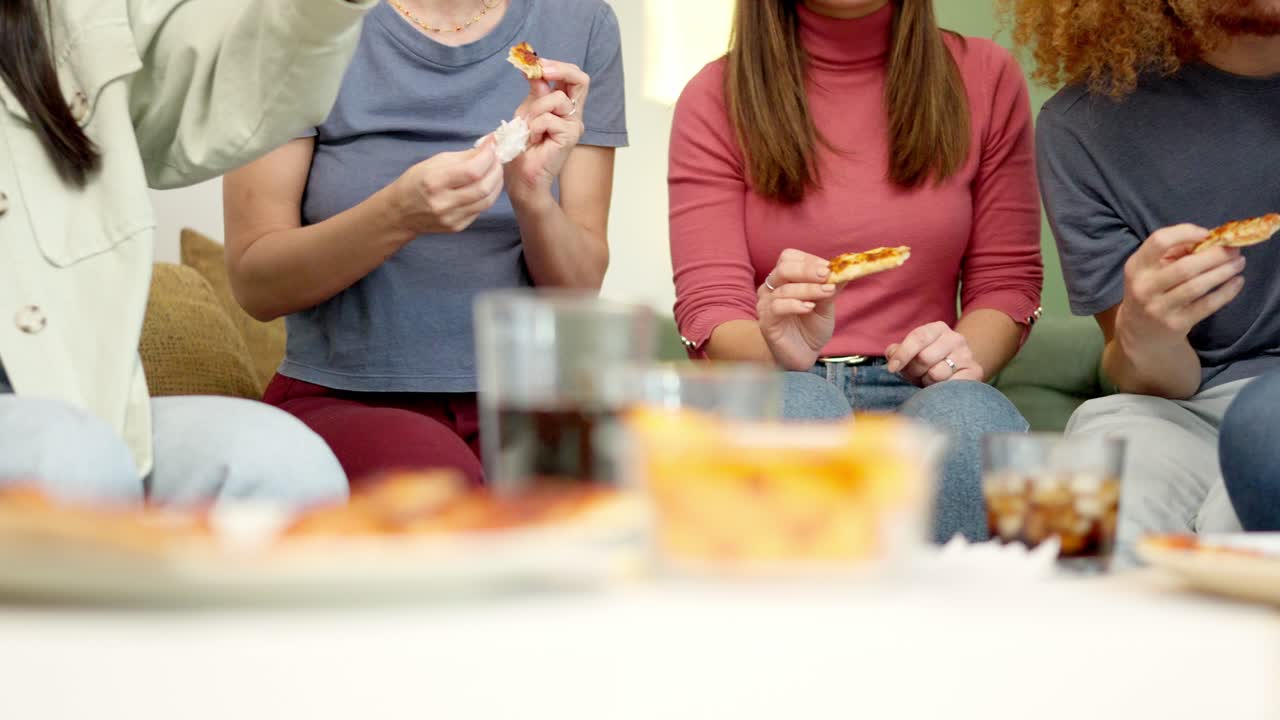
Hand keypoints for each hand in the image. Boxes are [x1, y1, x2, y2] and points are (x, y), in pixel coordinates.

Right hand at [390, 145, 502, 233]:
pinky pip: (481, 210)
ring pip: (487, 201)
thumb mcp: (434, 162)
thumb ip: (464, 156)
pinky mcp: (457, 227)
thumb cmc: (416, 182)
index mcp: (433, 182)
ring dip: (496, 183)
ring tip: (495, 171)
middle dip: (496, 170)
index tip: (493, 145)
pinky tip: (486, 186)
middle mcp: (443, 203)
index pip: (472, 171)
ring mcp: (451, 218)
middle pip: (483, 187)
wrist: (400, 212)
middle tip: (498, 158)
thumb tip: (489, 146)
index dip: (488, 157)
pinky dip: (488, 195)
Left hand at [505, 60, 589, 207]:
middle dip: (559, 69)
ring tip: (528, 127)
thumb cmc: (524, 145)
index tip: (535, 63)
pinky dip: (534, 127)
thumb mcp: (527, 111)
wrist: (522, 174)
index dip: (556, 65)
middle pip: (581, 79)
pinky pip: (549, 119)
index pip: (573, 77)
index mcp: (565, 105)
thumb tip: (533, 68)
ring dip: (535, 109)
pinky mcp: (570, 136)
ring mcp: (574, 125)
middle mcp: (573, 114)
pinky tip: (532, 139)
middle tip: (540, 70)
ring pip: (557, 98)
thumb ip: (535, 91)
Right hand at [757, 249, 839, 369]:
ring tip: (827, 293)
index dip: (809, 260)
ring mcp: (766, 304)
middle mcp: (771, 288)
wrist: (804, 355)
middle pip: (784, 268)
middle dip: (807, 269)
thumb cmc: (812, 328)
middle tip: (827, 274)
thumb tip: (847, 269)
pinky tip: (809, 308)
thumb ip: (831, 287)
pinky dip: (795, 304)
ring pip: (783, 289)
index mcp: (784, 279)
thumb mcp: (827, 305)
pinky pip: (777, 307)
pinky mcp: (766, 322)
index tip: (830, 267)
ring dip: (808, 289)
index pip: (789, 257)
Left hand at [886, 321, 983, 386]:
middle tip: (916, 375)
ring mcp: (967, 355)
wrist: (957, 371)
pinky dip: (940, 389)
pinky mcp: (975, 372)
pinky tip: (941, 386)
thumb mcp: (910, 354)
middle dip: (914, 370)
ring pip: (937, 373)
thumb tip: (892, 354)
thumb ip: (897, 352)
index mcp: (937, 328)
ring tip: (929, 379)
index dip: (903, 354)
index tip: (892, 368)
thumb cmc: (928, 362)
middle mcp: (955, 338)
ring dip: (927, 381)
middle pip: (925, 357)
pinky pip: (950, 385)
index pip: (918, 337)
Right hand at [1116, 223, 1245, 349]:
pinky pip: (1206, 305)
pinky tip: (1237, 282)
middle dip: (1215, 255)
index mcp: (1136, 267)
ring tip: (1239, 262)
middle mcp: (1144, 287)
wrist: (1140, 330)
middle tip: (1234, 249)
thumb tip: (1209, 240)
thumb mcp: (1151, 268)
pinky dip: (1226, 292)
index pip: (1159, 241)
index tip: (1206, 234)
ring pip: (1197, 286)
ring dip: (1224, 272)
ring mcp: (1159, 308)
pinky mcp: (1176, 323)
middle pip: (1185, 267)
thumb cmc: (1152, 289)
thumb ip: (1174, 251)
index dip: (1185, 233)